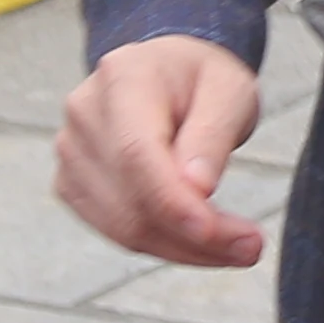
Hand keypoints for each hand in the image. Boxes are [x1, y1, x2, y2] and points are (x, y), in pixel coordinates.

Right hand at [58, 37, 266, 268]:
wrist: (169, 73)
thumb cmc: (204, 79)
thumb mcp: (230, 90)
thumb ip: (212, 135)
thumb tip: (196, 190)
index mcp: (122, 77)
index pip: (136, 153)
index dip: (171, 201)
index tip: (214, 231)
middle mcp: (84, 114)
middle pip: (129, 198)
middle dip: (193, 236)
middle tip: (252, 247)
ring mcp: (71, 151)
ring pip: (122, 225)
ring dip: (183, 248)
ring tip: (241, 248)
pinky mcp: (72, 183)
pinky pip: (115, 230)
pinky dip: (164, 245)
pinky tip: (205, 243)